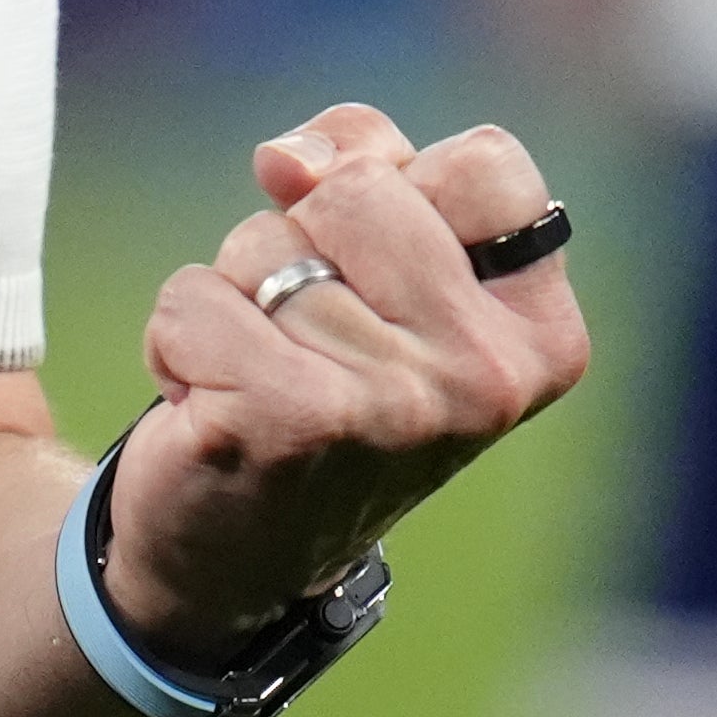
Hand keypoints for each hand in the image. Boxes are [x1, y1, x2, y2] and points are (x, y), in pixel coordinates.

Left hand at [107, 106, 590, 665]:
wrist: (241, 557)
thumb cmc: (327, 382)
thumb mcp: (387, 270)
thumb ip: (368, 169)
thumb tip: (287, 160)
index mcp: (538, 336)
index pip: (491, 163)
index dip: (405, 180)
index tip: (375, 258)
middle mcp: (486, 377)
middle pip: (360, 188)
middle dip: (303, 233)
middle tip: (307, 330)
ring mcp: (394, 404)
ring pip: (264, 242)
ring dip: (237, 294)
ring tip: (262, 373)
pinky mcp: (291, 421)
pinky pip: (194, 295)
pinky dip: (178, 337)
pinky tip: (212, 402)